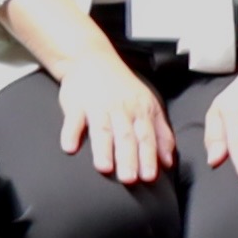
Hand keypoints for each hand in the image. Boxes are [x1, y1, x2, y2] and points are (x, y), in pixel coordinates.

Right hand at [52, 50, 177, 186]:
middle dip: (128, 158)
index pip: (146, 136)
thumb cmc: (122, 87)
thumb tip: (168, 161)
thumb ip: (161, 133)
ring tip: (104, 167)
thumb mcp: (148, 105)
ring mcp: (97, 106)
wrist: (91, 59)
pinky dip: (70, 132)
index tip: (149, 176)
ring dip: (102, 149)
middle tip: (129, 178)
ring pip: (101, 130)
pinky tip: (69, 146)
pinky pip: (73, 119)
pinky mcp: (75, 104)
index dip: (148, 157)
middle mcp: (120, 109)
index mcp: (140, 111)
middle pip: (125, 136)